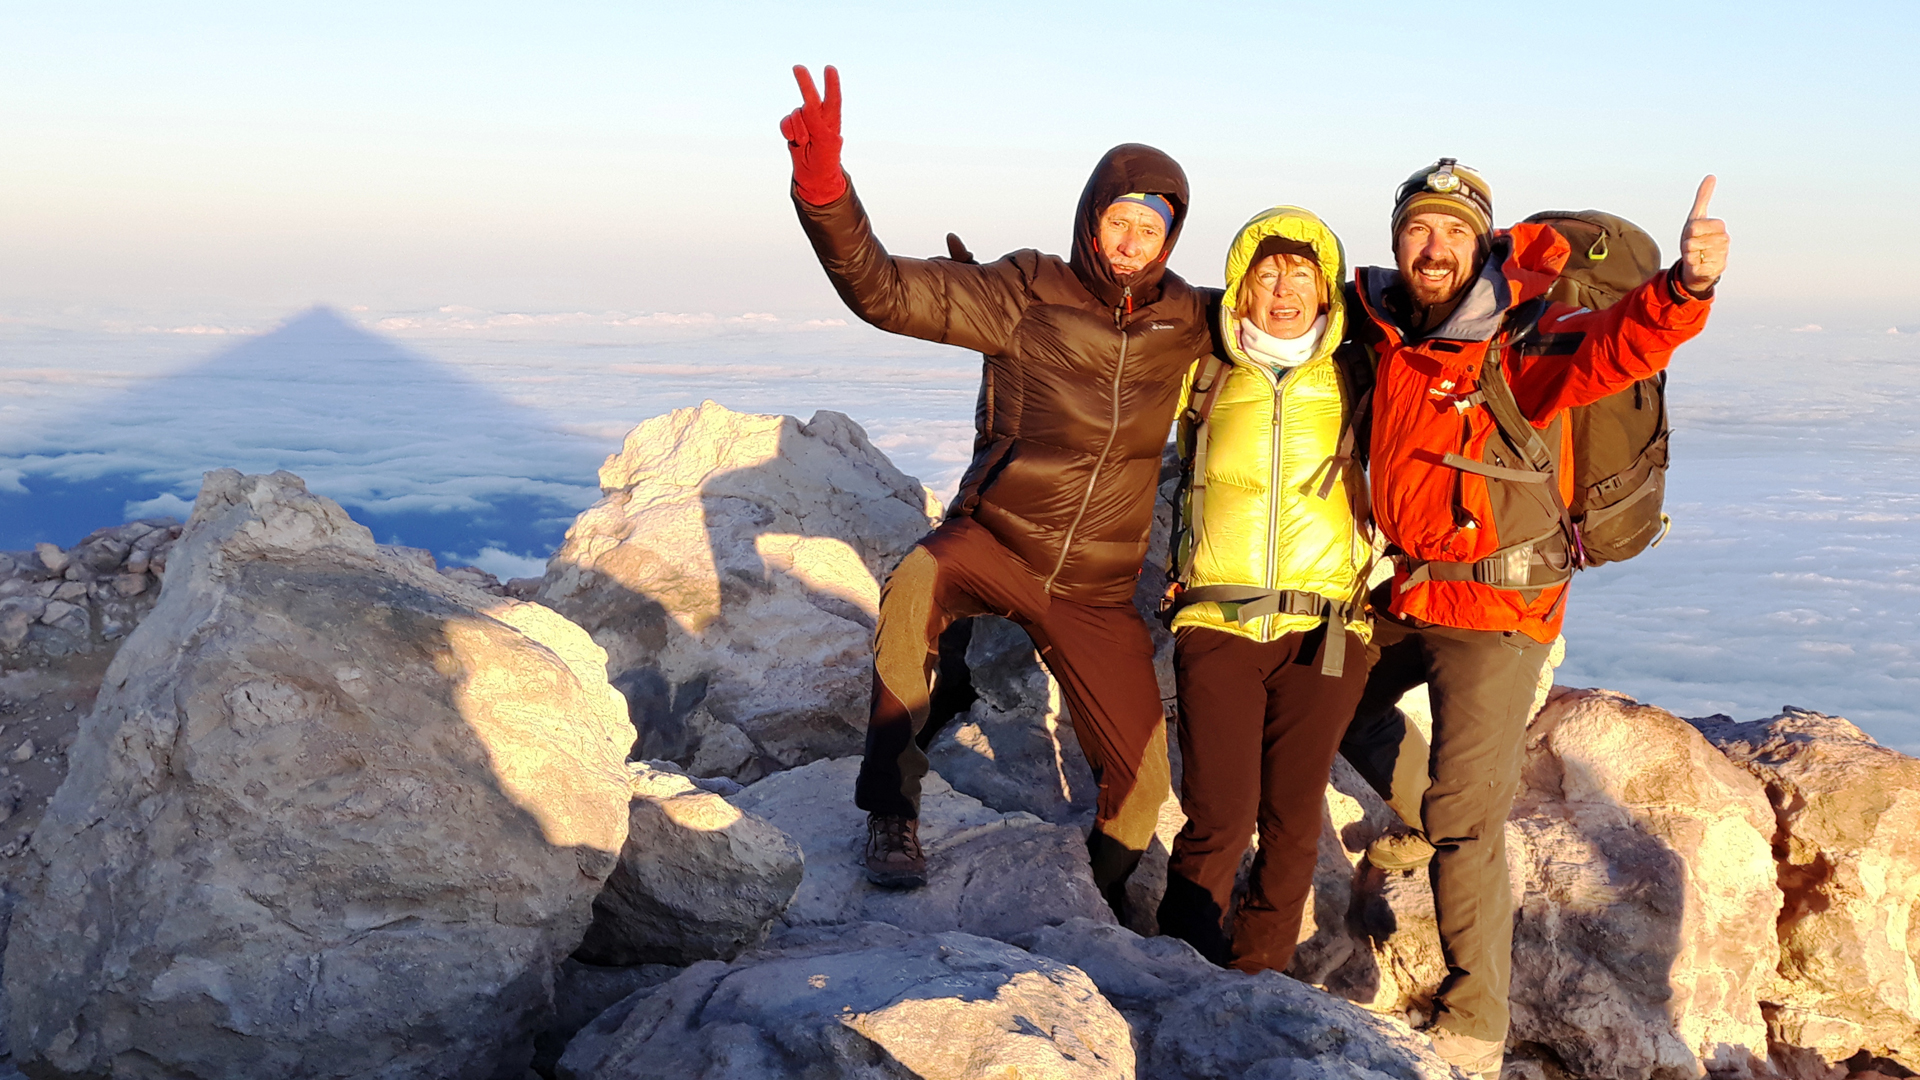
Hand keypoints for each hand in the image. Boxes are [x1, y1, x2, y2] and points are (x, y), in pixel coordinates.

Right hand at [779, 65, 844, 205]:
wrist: (813, 175)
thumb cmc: (825, 159)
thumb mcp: (825, 141)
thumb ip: (817, 122)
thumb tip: (806, 106)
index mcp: (832, 119)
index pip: (833, 99)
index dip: (831, 84)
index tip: (829, 69)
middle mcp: (819, 116)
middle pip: (811, 97)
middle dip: (804, 82)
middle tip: (797, 68)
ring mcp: (805, 121)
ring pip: (795, 115)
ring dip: (797, 130)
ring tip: (805, 142)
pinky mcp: (793, 127)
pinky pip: (785, 122)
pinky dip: (788, 132)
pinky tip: (795, 141)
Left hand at [1678, 175, 1727, 293]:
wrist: (1696, 264)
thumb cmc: (1695, 239)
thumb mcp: (1696, 218)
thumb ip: (1702, 198)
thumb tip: (1711, 176)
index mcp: (1719, 227)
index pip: (1695, 226)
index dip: (1689, 231)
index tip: (1693, 233)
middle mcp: (1724, 241)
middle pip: (1692, 241)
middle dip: (1687, 244)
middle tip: (1693, 247)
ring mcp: (1721, 256)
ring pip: (1693, 253)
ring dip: (1688, 255)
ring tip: (1695, 255)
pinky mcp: (1715, 271)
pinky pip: (1695, 266)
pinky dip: (1691, 266)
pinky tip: (1697, 265)